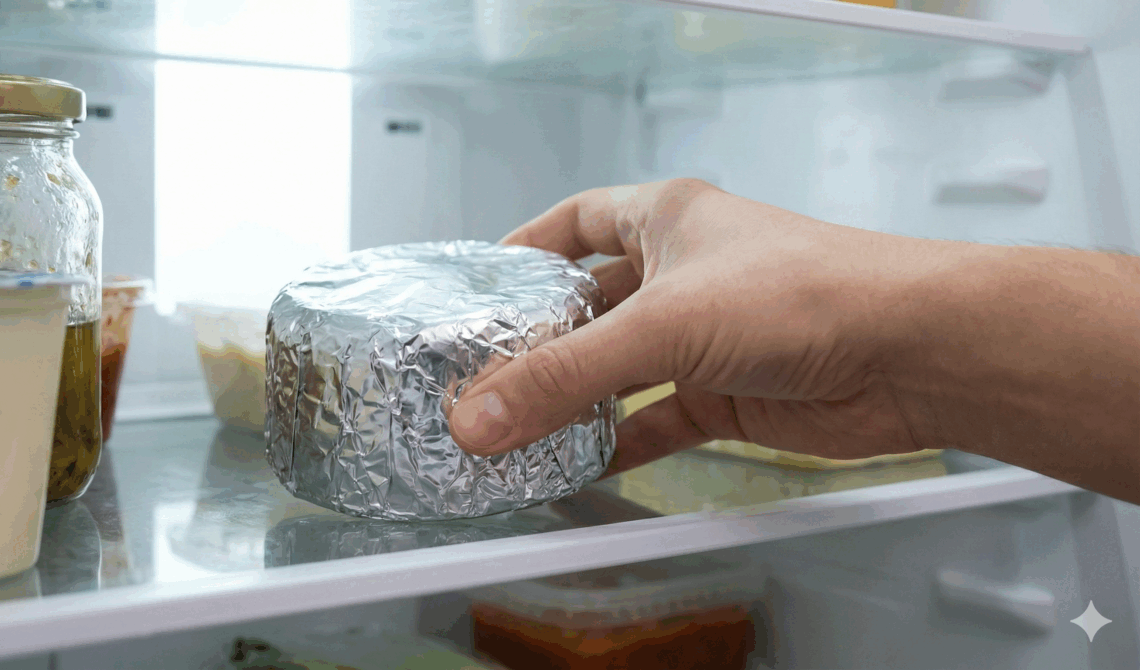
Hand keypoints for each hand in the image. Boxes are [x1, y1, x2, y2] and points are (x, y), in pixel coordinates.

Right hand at [448, 179, 934, 473]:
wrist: (909, 353)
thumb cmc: (811, 292)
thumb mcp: (665, 325)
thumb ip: (567, 375)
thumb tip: (481, 413)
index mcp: (667, 220)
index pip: (578, 223)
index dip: (526, 249)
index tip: (480, 287)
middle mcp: (685, 274)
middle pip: (590, 308)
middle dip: (540, 344)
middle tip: (483, 379)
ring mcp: (706, 336)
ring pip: (620, 370)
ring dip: (575, 401)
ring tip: (516, 430)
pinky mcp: (728, 391)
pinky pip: (656, 420)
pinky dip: (620, 442)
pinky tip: (584, 463)